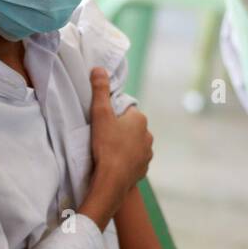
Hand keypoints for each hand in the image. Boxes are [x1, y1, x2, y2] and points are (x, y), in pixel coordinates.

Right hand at [89, 68, 152, 196]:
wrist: (113, 179)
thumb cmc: (106, 145)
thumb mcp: (100, 114)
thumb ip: (100, 90)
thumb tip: (99, 69)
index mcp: (140, 119)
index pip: (126, 111)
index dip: (113, 114)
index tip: (102, 122)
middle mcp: (148, 134)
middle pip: (130, 128)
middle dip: (119, 130)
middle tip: (102, 136)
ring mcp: (147, 153)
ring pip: (133, 144)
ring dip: (123, 146)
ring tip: (107, 151)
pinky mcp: (144, 168)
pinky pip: (134, 160)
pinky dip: (126, 160)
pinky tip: (114, 163)